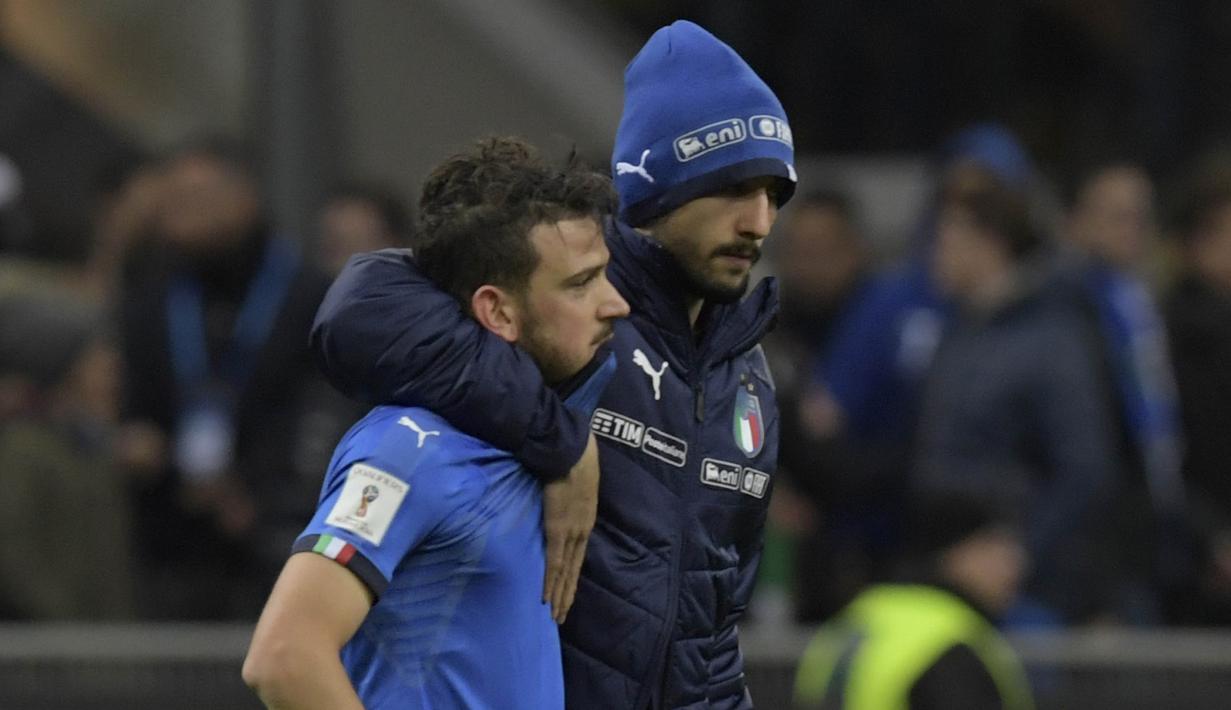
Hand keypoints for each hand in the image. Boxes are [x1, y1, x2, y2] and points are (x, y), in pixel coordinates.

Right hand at [542, 433, 599, 623]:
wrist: (571, 453)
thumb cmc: (573, 461)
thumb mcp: (578, 484)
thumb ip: (570, 498)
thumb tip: (561, 500)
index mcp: (585, 521)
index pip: (578, 557)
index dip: (572, 578)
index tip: (569, 594)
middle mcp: (581, 532)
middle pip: (573, 570)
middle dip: (567, 594)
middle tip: (561, 616)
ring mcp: (569, 533)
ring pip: (564, 573)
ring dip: (559, 595)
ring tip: (555, 615)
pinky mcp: (557, 530)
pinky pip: (553, 562)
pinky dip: (550, 582)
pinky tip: (546, 598)